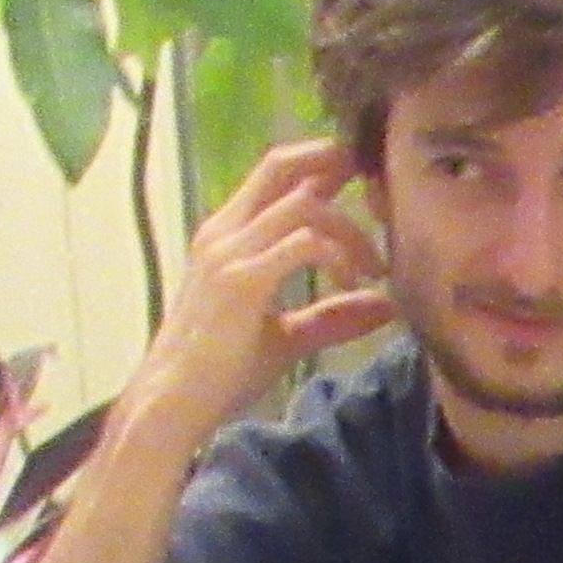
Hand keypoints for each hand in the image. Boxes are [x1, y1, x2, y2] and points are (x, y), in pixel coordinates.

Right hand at [118, 137, 392, 449]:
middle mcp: (226, 231)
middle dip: (334, 161)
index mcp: (230, 234)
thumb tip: (388, 308)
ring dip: (350, 230)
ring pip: (305, 204)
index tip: (368, 183)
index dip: (322, 164)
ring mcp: (230, 252)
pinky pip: (303, 243)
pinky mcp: (242, 280)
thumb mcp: (287, 336)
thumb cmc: (224, 370)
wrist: (175, 401)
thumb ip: (332, 317)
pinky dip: (337, 255)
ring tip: (374, 269)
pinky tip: (351, 284)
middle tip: (381, 185)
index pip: (275, 175)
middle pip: (282, 165)